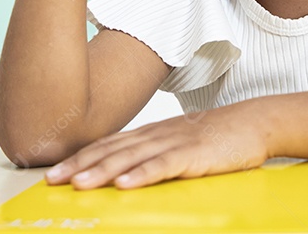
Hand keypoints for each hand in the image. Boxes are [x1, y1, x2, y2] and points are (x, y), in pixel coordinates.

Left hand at [43, 105, 268, 189]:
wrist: (254, 122)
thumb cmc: (219, 136)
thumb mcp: (179, 142)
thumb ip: (154, 154)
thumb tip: (126, 172)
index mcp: (152, 132)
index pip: (109, 144)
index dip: (80, 157)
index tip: (53, 172)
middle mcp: (157, 134)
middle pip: (112, 149)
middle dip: (80, 165)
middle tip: (52, 180)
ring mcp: (175, 143)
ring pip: (132, 157)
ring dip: (103, 170)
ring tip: (79, 184)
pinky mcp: (194, 154)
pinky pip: (164, 165)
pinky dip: (143, 174)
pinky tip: (125, 184)